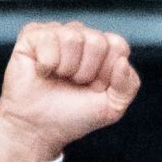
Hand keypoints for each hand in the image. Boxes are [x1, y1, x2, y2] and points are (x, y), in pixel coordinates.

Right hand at [0, 21, 140, 161]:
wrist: (39, 128)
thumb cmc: (73, 115)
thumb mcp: (112, 107)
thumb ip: (129, 86)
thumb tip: (122, 61)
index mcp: (103, 49)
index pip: (118, 45)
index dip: (107, 73)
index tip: (94, 88)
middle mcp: (81, 35)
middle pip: (97, 41)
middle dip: (86, 72)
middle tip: (74, 84)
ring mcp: (57, 33)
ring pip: (73, 37)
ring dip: (67, 68)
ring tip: (58, 78)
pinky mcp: (33, 35)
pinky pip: (48, 38)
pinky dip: (47, 63)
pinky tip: (42, 72)